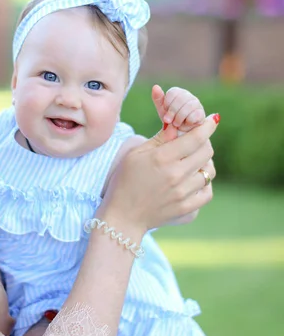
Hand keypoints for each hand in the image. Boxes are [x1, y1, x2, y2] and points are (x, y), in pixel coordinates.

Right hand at [100, 114, 218, 235]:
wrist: (123, 216)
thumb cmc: (125, 181)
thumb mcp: (135, 154)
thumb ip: (159, 139)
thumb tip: (177, 125)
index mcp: (162, 158)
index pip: (195, 138)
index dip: (208, 126)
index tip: (213, 119)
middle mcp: (176, 174)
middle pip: (207, 152)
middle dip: (204, 143)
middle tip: (196, 142)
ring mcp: (183, 193)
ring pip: (209, 172)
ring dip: (204, 164)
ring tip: (193, 163)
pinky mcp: (186, 208)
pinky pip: (207, 192)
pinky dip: (205, 184)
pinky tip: (194, 181)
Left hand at [152, 84, 205, 131]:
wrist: (180, 133)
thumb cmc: (171, 119)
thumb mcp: (162, 110)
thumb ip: (158, 98)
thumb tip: (155, 87)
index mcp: (178, 93)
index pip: (173, 92)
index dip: (167, 103)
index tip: (165, 111)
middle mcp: (188, 96)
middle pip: (181, 98)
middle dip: (172, 111)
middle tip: (168, 120)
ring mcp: (196, 104)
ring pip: (189, 106)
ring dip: (179, 117)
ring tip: (176, 124)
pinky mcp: (201, 114)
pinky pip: (195, 114)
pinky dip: (188, 121)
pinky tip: (185, 124)